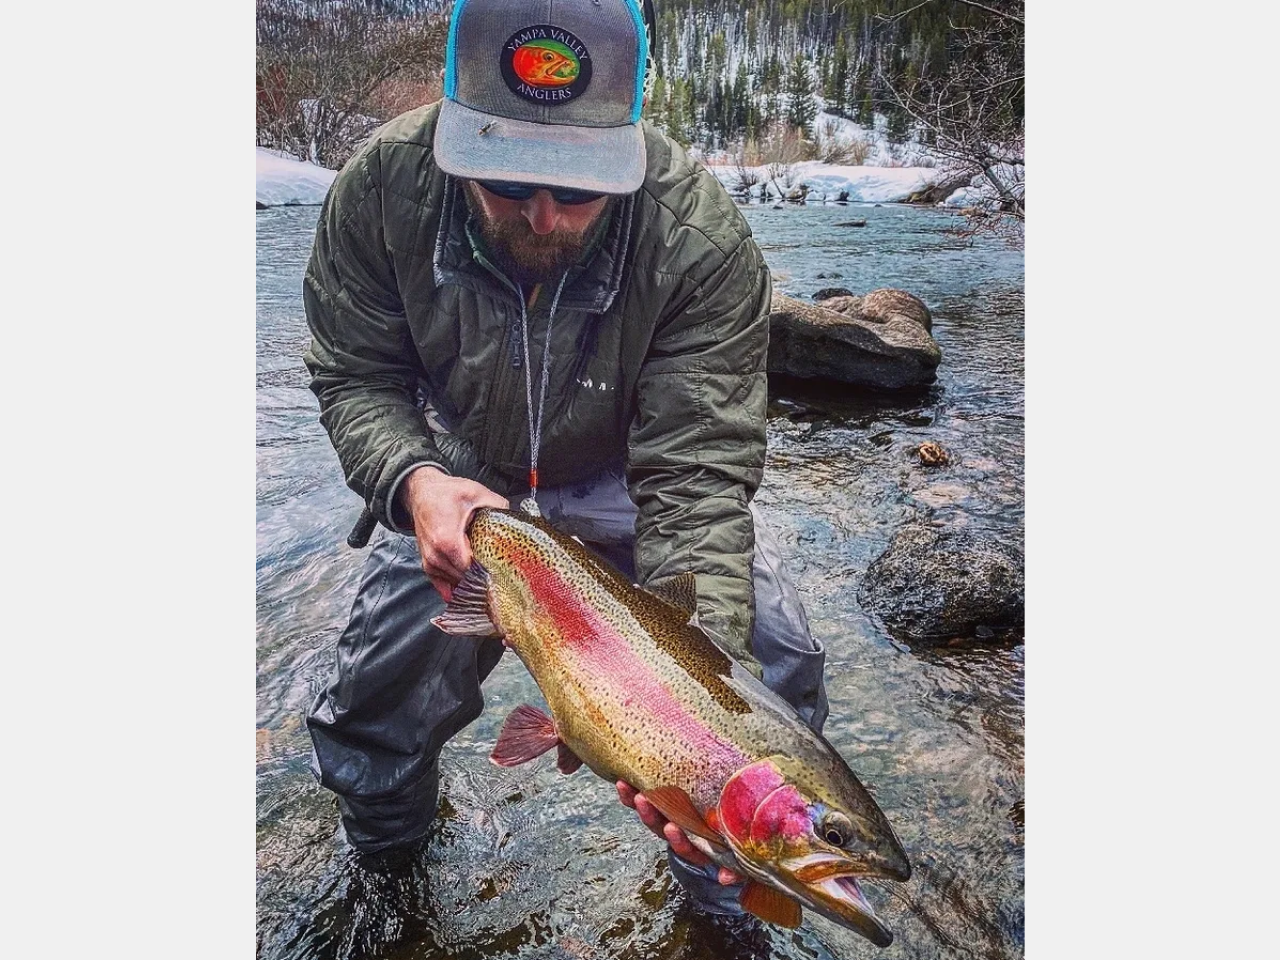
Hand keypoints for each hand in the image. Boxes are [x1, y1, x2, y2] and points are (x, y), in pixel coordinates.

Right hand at [400, 465, 507, 599]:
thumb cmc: (446, 493)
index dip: (488, 572)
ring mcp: (430, 562)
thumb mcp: (476, 493)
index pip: (472, 570)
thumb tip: (515, 518)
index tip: (502, 570)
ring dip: (470, 582)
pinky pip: (442, 585)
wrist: (422, 492)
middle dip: (482, 578)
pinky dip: (456, 587)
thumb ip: (498, 506)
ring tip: (486, 575)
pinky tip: (469, 586)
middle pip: (464, 579)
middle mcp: (436, 555)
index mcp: (447, 540)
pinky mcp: (428, 564)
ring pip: (455, 584)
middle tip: (499, 574)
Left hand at [616, 781, 742, 884]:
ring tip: (626, 787)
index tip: (672, 828)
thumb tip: (725, 878)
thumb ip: (733, 869)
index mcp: (699, 848)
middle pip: (662, 829)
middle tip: (642, 800)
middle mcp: (681, 835)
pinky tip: (621, 782)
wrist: (734, 821)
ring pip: (651, 814)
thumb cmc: (735, 838)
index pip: (686, 848)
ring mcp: (671, 820)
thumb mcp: (736, 856)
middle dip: (650, 815)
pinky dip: (630, 795)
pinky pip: (645, 802)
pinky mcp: (663, 807)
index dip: (678, 840)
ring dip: (637, 802)